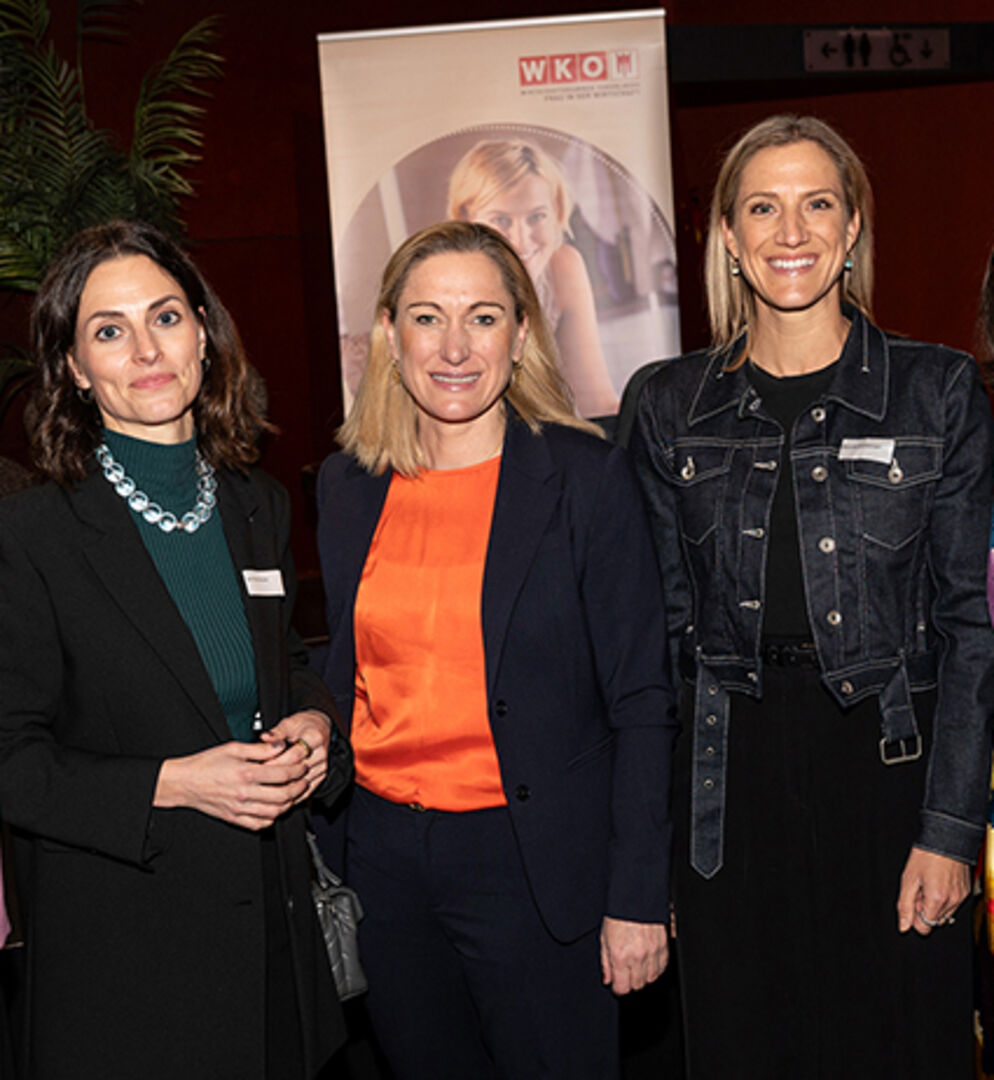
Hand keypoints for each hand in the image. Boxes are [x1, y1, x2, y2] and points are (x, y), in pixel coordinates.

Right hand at [154, 739, 309, 829]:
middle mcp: (245, 793)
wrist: (184, 782)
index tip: (302, 765)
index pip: (283, 774)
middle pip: (283, 795)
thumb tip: (281, 746)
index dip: (298, 769)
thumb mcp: (234, 748)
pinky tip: (275, 808)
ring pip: (275, 812)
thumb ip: (260, 749)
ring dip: (289, 803)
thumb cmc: (206, 764)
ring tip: (293, 793)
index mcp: (246, 773)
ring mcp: (240, 809)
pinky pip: (260, 824)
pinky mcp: (235, 818)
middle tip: (304, 780)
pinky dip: (272, 817)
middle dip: (299, 787)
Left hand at [260, 709, 331, 803]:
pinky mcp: (321, 776)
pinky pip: (306, 791)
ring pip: (301, 783)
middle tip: (258, 781)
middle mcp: (321, 753)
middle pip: (297, 770)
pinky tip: (277, 796)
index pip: (294, 755)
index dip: (275, 762)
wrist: (319, 729)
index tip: (259, 766)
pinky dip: (292, 795)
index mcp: (315, 737)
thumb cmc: (302, 726)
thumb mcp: (289, 723)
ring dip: (283, 788)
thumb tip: (265, 737)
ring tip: (265, 789)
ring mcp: (322, 766)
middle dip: (276, 776)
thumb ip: (277, 732)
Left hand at [599, 916, 668, 994]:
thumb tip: (608, 979)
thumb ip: (605, 962)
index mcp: (620, 956)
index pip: (622, 988)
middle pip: (637, 985)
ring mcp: (652, 952)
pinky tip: (648, 961)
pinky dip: (655, 968)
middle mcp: (637, 957)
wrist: (635, 897)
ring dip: (643, 975)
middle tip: (626, 971)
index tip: (617, 984)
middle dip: (630, 981)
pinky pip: (662, 967)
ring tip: (637, 964)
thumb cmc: (618, 914)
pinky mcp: (663, 946)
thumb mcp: (604, 937)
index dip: (618, 988)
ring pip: (651, 978)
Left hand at [896, 846, 970, 934]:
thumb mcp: (908, 879)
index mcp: (937, 899)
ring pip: (944, 914)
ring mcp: (960, 896)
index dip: (914, 917)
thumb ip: (904, 905)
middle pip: (935, 921)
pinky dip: (943, 898)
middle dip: (924, 910)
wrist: (945, 839)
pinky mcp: (965, 891)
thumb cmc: (926, 855)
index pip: (925, 927)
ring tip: (928, 884)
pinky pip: (953, 904)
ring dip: (934, 904)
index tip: (911, 903)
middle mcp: (952, 901)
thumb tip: (903, 926)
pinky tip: (937, 882)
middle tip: (919, 890)